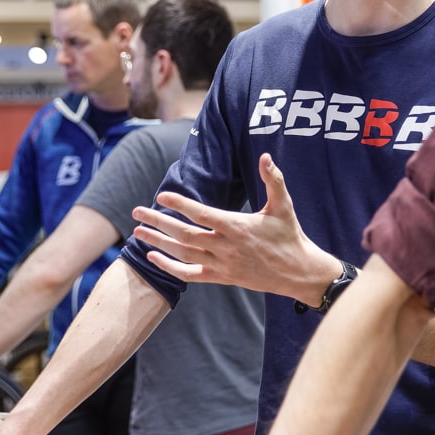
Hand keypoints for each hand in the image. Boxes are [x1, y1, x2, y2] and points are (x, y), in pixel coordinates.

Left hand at [131, 154, 335, 305]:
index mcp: (237, 227)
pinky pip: (190, 274)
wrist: (298, 272)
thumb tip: (266, 156)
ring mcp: (222, 264)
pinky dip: (170, 267)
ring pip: (183, 253)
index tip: (162, 195)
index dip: (180, 204)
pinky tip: (153, 258)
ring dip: (158, 243)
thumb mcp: (284, 205)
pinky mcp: (222, 278)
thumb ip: (274, 179)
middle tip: (136, 212)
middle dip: (158, 222)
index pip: (202, 214)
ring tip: (138, 233)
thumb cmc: (290, 235)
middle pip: (185, 234)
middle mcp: (226, 247)